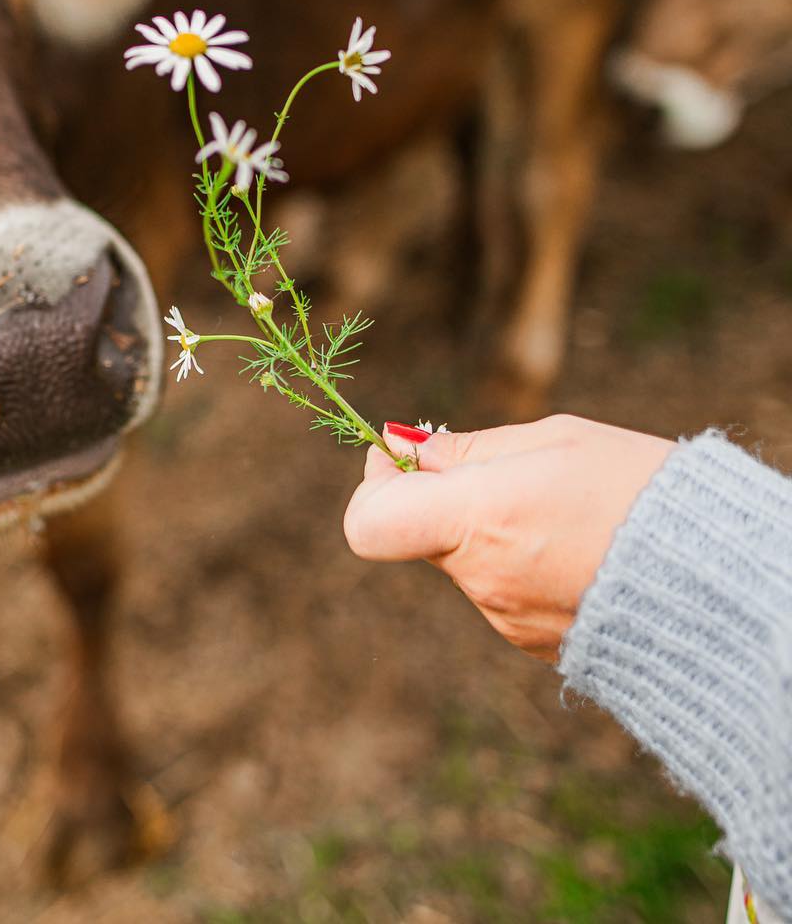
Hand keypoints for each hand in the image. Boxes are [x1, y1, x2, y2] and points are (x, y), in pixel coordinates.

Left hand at [343, 414, 674, 660]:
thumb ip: (470, 449)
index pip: (368, 523)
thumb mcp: (554, 442)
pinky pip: (505, 591)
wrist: (719, 583)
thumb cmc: (639, 493)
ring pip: (468, 561)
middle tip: (500, 467)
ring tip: (562, 507)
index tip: (407, 456)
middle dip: (446, 498)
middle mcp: (482, 580)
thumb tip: (406, 446)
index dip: (376, 484)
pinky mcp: (537, 644)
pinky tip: (578, 543)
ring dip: (492, 530)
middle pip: (424, 535)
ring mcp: (508, 620)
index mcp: (477, 521)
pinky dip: (523, 562)